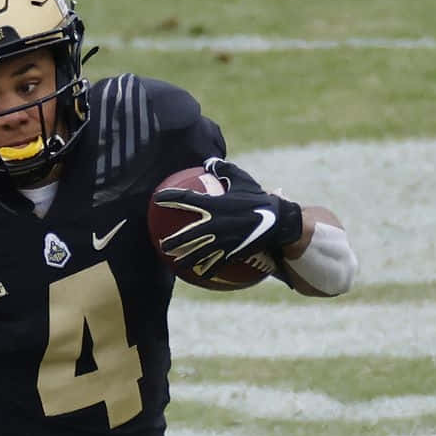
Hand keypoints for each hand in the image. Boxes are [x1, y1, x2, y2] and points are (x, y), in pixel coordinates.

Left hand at [153, 176, 303, 263]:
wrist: (278, 220)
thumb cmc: (258, 197)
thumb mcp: (242, 179)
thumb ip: (224, 169)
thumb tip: (209, 161)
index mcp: (214, 204)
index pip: (186, 199)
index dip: (170, 198)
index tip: (157, 198)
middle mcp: (214, 224)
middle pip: (187, 235)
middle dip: (173, 241)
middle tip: (161, 244)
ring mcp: (222, 240)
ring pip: (198, 253)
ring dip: (185, 259)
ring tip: (176, 263)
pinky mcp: (231, 252)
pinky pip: (216, 263)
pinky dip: (207, 269)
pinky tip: (201, 274)